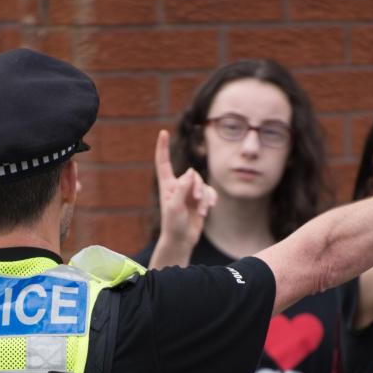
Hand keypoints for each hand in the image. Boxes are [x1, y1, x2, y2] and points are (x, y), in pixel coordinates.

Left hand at [155, 130, 216, 249]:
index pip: (164, 162)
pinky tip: (208, 210)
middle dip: (198, 187)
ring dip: (204, 198)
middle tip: (197, 200)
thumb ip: (182, 188)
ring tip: (202, 211)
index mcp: (167, 185)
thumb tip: (190, 172)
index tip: (163, 132)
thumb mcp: (175, 206)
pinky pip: (210, 194)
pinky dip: (210, 201)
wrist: (181, 240)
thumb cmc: (173, 224)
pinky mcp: (200, 201)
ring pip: (203, 185)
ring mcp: (190, 193)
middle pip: (192, 175)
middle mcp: (178, 186)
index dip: (163, 147)